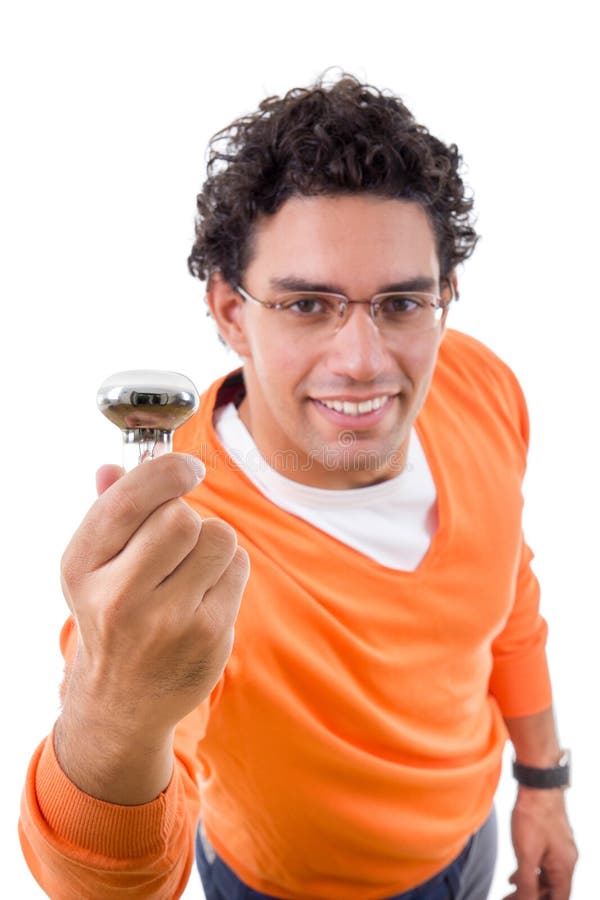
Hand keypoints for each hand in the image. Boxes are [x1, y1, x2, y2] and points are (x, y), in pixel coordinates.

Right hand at [55, 453, 249, 802]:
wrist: (122, 701)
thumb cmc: (111, 616)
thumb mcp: (93, 567)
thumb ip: (107, 511)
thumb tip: (114, 466)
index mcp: (82, 568)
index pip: (130, 500)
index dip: (166, 471)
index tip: (187, 468)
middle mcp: (119, 597)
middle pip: (181, 517)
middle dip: (187, 516)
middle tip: (177, 540)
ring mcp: (167, 621)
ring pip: (218, 537)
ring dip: (212, 541)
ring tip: (191, 566)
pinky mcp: (209, 634)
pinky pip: (238, 566)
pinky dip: (228, 568)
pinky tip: (205, 591)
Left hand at [503, 787, 577, 898]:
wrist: (538, 785)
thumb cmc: (533, 816)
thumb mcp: (526, 854)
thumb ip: (526, 883)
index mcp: (565, 868)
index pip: (559, 899)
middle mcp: (567, 862)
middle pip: (551, 891)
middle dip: (530, 898)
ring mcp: (561, 850)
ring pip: (546, 878)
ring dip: (529, 887)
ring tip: (508, 892)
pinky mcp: (553, 840)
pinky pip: (544, 865)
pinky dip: (531, 873)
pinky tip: (515, 876)